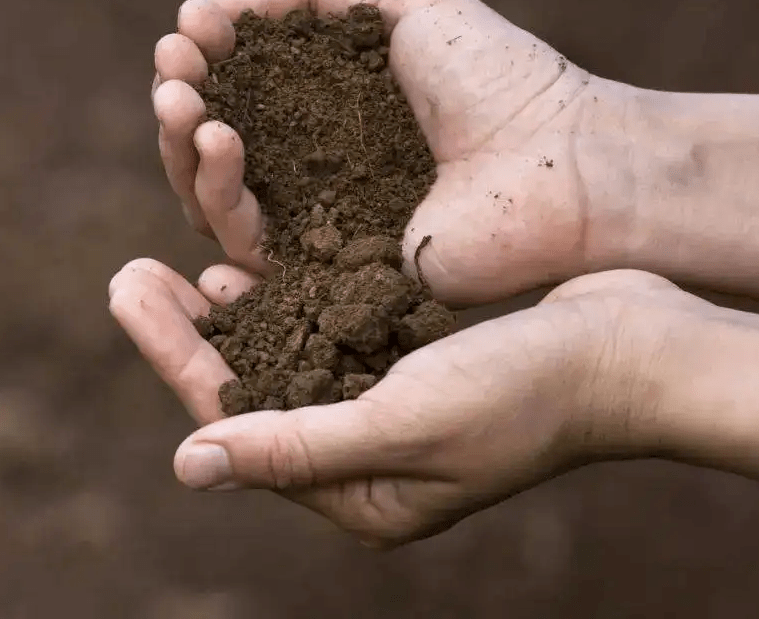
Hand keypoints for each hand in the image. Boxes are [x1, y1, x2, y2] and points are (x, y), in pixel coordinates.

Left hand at [109, 259, 696, 547]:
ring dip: (237, 314)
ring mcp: (392, 411)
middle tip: (129, 270)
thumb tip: (189, 465)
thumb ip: (296, 444)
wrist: (630, 350)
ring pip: (290, 359)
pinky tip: (254, 264)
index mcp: (360, 494)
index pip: (241, 426)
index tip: (128, 287)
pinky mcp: (414, 366)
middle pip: (254, 393)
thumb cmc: (528, 395)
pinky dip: (293, 299)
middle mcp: (368, 459)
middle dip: (190, 335)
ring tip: (176, 264)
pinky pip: (334, 333)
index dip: (177, 358)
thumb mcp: (404, 423)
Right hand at [152, 0, 641, 304]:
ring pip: (216, 202)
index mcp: (329, 109)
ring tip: (188, 105)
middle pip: (212, 152)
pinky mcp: (332, 277)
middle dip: (180, 106)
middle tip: (172, 74)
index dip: (202, 63)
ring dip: (185, 151)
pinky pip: (251, 253)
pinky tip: (214, 144)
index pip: (238, 93)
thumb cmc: (499, 75)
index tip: (187, 32)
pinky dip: (215, 200)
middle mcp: (316, 170)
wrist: (563, 159)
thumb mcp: (402, 0)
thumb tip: (205, 8)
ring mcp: (322, 227)